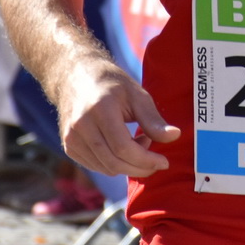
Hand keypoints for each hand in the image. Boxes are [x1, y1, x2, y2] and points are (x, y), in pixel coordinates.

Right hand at [54, 57, 181, 177]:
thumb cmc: (111, 84)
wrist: (76, 77)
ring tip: (138, 142)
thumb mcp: (136, 94)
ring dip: (128, 164)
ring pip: (105, 168)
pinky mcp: (69, 146)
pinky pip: (96, 166)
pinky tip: (123, 147)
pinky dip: (115, 164)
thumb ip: (153, 119)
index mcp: (100, 109)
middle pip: (114, 163)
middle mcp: (81, 126)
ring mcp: (71, 138)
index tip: (164, 162)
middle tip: (155, 158)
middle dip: (140, 167)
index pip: (123, 148)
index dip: (146, 160)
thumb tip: (175, 136)